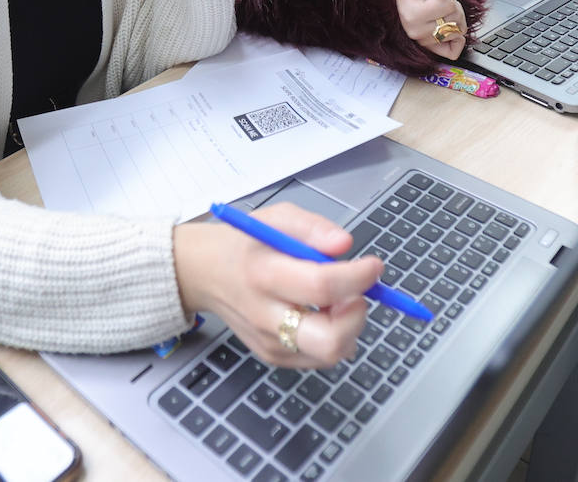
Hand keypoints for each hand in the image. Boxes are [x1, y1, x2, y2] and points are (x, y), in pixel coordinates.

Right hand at [174, 203, 381, 366]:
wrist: (204, 273)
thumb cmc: (245, 244)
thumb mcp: (276, 218)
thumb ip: (312, 227)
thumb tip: (345, 244)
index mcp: (265, 273)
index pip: (322, 285)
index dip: (358, 278)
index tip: (373, 266)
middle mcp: (265, 315)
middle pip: (329, 340)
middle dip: (356, 318)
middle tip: (356, 295)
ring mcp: (269, 342)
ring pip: (331, 353)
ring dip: (347, 327)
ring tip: (334, 300)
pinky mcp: (273, 357)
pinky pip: (320, 357)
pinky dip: (332, 336)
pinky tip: (319, 313)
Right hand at [390, 0, 467, 58]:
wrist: (400, 0)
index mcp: (411, 15)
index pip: (446, 4)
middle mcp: (418, 32)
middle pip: (455, 17)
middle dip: (453, 3)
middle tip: (439, 0)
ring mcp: (426, 42)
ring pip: (459, 30)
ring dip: (457, 18)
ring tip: (443, 12)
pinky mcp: (433, 50)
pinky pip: (455, 50)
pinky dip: (457, 38)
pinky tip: (448, 27)